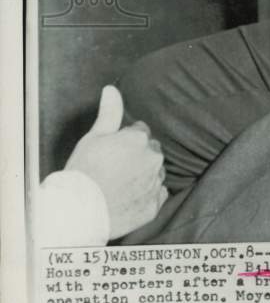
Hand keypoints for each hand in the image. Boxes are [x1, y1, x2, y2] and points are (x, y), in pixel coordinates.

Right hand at [65, 86, 166, 239]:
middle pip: (150, 151)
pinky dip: (147, 195)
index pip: (140, 132)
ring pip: (155, 172)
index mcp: (140, 139)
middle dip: (138, 155)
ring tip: (120, 185)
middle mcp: (153, 159)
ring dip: (144, 175)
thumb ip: (109, 112)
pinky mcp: (154, 206)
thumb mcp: (94, 137)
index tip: (112, 152)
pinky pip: (157, 194)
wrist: (79, 213)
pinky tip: (129, 198)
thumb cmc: (84, 172)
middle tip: (115, 168)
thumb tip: (112, 89)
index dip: (124, 140)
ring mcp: (155, 183)